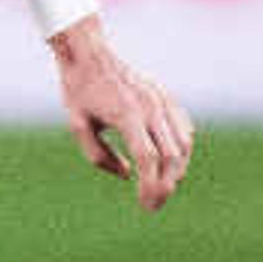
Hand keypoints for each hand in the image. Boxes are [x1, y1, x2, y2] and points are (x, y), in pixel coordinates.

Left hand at [48, 14, 192, 212]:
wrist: (90, 55)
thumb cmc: (80, 93)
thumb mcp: (78, 127)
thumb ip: (99, 156)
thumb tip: (128, 175)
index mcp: (127, 115)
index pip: (147, 158)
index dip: (150, 185)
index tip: (146, 205)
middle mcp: (150, 107)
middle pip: (170, 155)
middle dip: (165, 185)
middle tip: (155, 204)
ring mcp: (162, 100)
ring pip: (183, 144)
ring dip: (177, 170)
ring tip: (164, 188)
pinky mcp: (167, 97)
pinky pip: (184, 128)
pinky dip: (182, 150)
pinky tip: (173, 164)